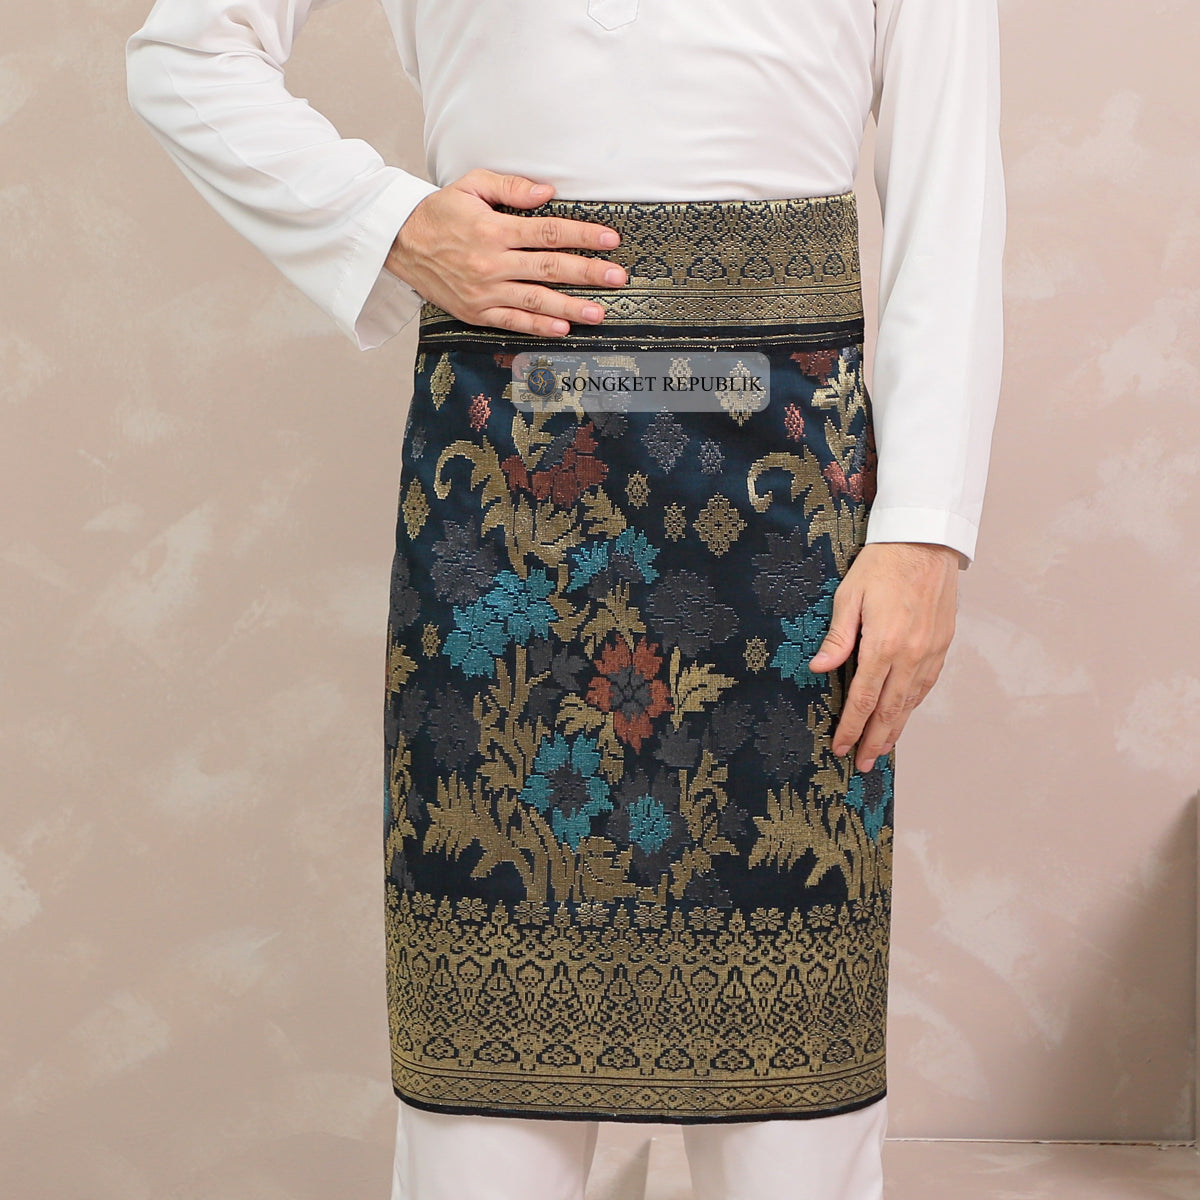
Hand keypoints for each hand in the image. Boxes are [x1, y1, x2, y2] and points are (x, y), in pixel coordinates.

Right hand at [383, 168, 628, 336]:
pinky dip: (538, 326)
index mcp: (494, 230)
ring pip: (535, 300)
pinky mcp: (476, 312)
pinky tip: (562, 328)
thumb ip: (510, 188)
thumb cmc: (439, 213)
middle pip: (549, 268)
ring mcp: (484, 292)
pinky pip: (513, 321)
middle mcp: (491, 263)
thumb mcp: (470, 186)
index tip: (609, 239)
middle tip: (617, 278)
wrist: (400, 244)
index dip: (582, 235)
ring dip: (571, 307)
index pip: (548, 232)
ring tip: (600, 312)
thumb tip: (547, 192)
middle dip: (587, 273)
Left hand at [807, 542, 959, 772]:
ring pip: (911, 702)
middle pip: (891, 711)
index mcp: (883, 645)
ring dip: (895, 729)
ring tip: (880, 750)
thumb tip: (819, 669)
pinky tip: (903, 715)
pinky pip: (926, 685)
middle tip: (861, 764)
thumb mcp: (849, 596)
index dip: (851, 727)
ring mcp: (930, 652)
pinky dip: (913, 705)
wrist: (926, 541)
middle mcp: (911, 655)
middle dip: (874, 741)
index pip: (864, 699)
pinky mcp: (942, 644)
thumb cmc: (883, 564)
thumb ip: (837, 638)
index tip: (839, 747)